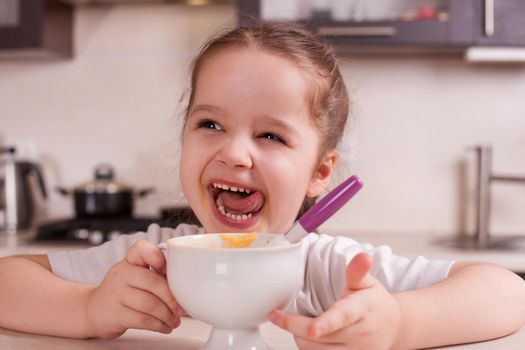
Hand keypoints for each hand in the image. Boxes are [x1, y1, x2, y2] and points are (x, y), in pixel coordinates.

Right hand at [84, 240, 184, 338]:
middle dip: (173, 298)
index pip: (142, 248)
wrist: (93, 310)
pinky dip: (159, 325)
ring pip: (150, 304)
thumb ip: (156, 274)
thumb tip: (185, 286)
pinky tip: (164, 326)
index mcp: (130, 260)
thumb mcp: (135, 275)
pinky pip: (143, 320)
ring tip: (174, 320)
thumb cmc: (123, 291)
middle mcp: (121, 273)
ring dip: (168, 315)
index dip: (159, 258)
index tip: (168, 271)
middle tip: (181, 309)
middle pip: (154, 282)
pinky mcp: (115, 314)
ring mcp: (116, 294)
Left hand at [269, 252, 400, 349]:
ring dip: (299, 336)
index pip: (342, 316)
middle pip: (319, 336)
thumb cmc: (375, 302)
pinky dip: (309, 347)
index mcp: (362, 310)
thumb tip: (362, 257)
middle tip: (276, 315)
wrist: (394, 327)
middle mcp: (360, 335)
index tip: (313, 328)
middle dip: (293, 325)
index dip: (325, 323)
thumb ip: (357, 271)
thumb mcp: (367, 283)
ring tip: (296, 323)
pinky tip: (307, 336)